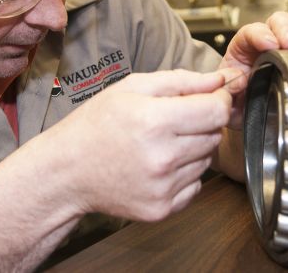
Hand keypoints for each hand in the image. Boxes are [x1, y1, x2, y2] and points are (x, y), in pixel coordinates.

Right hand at [57, 69, 231, 222]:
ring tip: (161, 142)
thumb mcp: (131, 88)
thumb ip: (179, 80)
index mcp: (154, 120)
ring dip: (193, 147)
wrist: (67, 170)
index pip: (216, 110)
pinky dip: (184, 172)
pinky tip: (158, 164)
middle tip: (174, 118)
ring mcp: (163, 188)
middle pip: (214, 135)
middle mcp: (162, 158)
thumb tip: (219, 79)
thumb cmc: (96, 123)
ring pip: (206, 160)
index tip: (212, 96)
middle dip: (202, 122)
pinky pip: (195, 185)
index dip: (219, 99)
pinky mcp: (162, 209)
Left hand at [219, 11, 287, 127]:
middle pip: (279, 21)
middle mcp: (269, 44)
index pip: (250, 31)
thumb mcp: (227, 99)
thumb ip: (225, 89)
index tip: (269, 44)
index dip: (260, 33)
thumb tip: (235, 80)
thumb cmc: (240, 103)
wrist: (254, 116)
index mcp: (244, 49)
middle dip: (287, 30)